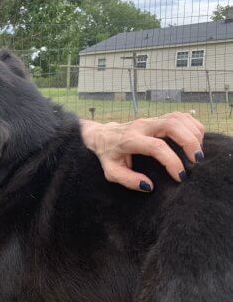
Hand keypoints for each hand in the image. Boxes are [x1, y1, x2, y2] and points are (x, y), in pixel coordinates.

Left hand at [81, 112, 204, 191]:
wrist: (102, 135)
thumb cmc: (108, 155)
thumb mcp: (111, 171)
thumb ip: (128, 180)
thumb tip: (149, 186)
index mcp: (129, 139)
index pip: (155, 147)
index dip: (171, 161)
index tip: (180, 176)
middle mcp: (141, 126)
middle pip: (171, 125)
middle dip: (189, 142)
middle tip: (197, 160)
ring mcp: (150, 119)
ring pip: (178, 118)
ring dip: (193, 133)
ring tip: (198, 152)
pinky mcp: (158, 118)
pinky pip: (180, 116)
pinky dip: (192, 126)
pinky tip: (195, 140)